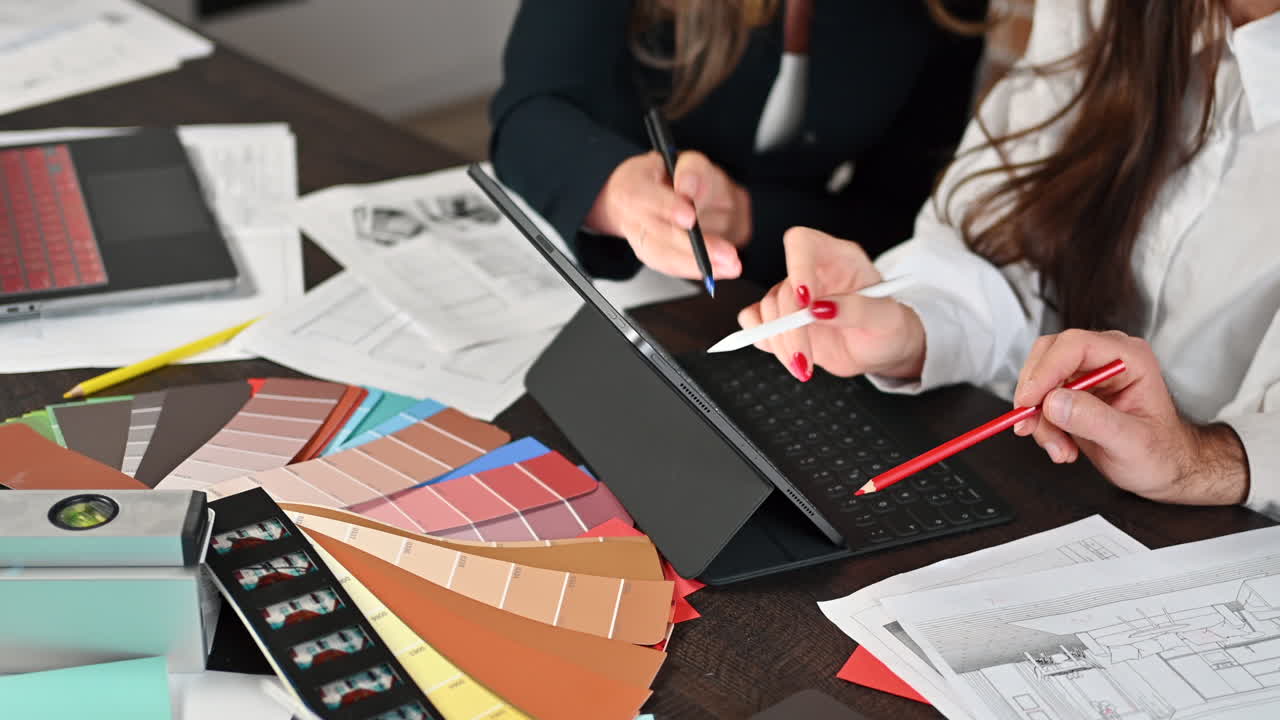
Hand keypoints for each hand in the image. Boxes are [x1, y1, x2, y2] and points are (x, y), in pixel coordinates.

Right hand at [585, 151, 748, 279]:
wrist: (646, 193)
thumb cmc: (666, 176)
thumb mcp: (681, 160)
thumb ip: (690, 170)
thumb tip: (688, 189)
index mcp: (633, 186)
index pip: (646, 197)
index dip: (669, 207)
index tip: (689, 217)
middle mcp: (632, 216)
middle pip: (659, 234)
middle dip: (692, 247)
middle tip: (726, 254)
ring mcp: (639, 239)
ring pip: (664, 257)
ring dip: (697, 265)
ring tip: (730, 266)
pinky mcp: (650, 255)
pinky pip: (670, 267)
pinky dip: (695, 270)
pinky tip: (716, 272)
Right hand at [736, 227, 925, 381]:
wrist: (880, 350)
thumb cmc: (888, 327)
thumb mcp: (886, 319)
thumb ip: (856, 310)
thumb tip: (820, 309)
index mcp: (838, 258)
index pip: (802, 243)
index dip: (797, 267)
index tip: (804, 301)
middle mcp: (811, 272)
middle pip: (782, 290)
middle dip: (790, 329)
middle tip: (804, 359)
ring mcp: (792, 296)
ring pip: (766, 311)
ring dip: (780, 342)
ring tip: (804, 366)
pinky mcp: (780, 319)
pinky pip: (754, 322)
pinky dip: (765, 341)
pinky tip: (788, 355)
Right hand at [1013, 329, 1248, 504]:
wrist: (1164, 470)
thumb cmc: (1162, 454)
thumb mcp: (1131, 442)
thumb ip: (1094, 420)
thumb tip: (1054, 402)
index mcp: (1128, 358)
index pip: (1075, 346)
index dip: (1046, 370)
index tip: (1030, 400)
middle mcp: (1105, 359)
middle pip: (1049, 356)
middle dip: (1035, 394)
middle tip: (1031, 424)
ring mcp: (1086, 375)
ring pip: (1039, 381)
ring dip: (1038, 418)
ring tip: (1059, 448)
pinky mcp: (1072, 393)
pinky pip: (1040, 401)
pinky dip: (1041, 426)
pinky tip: (1061, 446)